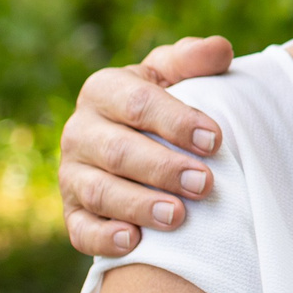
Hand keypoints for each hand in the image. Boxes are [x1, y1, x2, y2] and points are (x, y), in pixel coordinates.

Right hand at [57, 36, 235, 256]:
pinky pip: (80, 229)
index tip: (214, 140)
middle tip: (204, 184)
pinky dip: (104, 238)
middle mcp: (80, 131)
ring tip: (178, 216)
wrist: (134, 145)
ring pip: (99, 192)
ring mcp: (72, 174)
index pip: (137, 104)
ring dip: (139, 205)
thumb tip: (220, 49)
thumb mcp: (174, 76)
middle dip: (163, 168)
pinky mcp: (72, 212)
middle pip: (118, 151)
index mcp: (104, 90)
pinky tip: (134, 242)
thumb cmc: (161, 106)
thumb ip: (194, 60)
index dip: (176, 121)